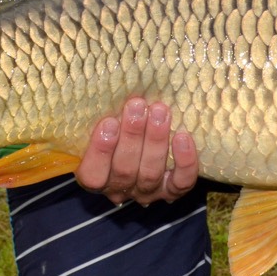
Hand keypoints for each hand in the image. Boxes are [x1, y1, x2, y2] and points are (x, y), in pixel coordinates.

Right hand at [75, 97, 198, 205]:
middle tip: (137, 106)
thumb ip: (97, 115)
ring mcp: (147, 191)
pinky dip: (184, 162)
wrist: (144, 139)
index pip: (93, 175)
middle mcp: (120, 189)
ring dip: (155, 141)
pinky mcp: (172, 190)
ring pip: (151, 173)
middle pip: (124, 171)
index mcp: (96, 177)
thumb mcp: (100, 124)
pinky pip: (181, 182)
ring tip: (159, 111)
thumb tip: (92, 84)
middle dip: (132, 136)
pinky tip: (183, 137)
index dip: (100, 151)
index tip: (108, 122)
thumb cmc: (116, 126)